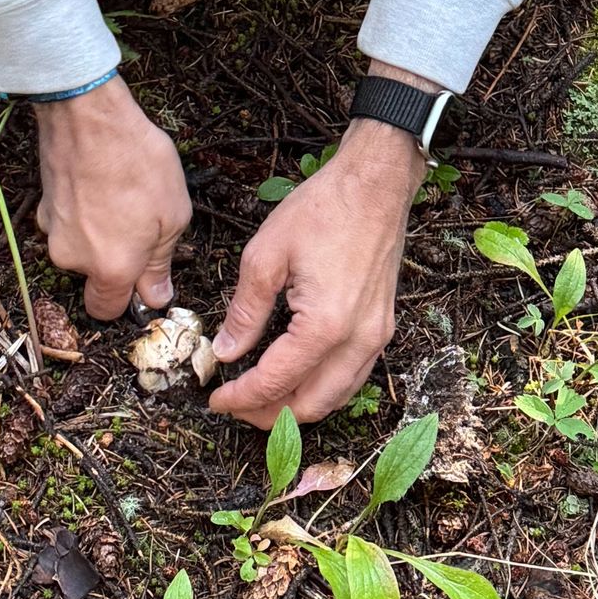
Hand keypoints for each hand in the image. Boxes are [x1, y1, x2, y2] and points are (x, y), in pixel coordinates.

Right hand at [34, 76, 191, 319]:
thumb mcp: (172, 214)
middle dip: (116, 264)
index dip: (130, 301)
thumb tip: (156, 295)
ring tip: (122, 198)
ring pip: (81, 249)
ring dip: (100, 236)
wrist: (88, 115)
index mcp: (111, 268)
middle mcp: (74, 259)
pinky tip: (102, 185)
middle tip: (142, 229)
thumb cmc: (136, 162)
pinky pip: (69, 223)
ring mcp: (53, 233)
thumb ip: (162, 262)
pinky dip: (83, 213)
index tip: (146, 280)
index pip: (108, 311)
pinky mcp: (43, 208)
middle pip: (94, 279)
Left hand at [208, 115, 424, 428]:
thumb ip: (245, 311)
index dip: (240, 397)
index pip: (275, 382)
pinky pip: (353, 376)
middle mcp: (357, 340)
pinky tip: (297, 378)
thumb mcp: (265, 256)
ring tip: (260, 398)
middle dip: (268, 414)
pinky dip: (323, 389)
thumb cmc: (323, 209)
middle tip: (234, 404)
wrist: (375, 184)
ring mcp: (376, 336)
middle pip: (310, 405)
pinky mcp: (383, 327)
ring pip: (336, 397)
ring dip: (297, 406)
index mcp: (324, 325)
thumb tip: (226, 351)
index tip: (214, 399)